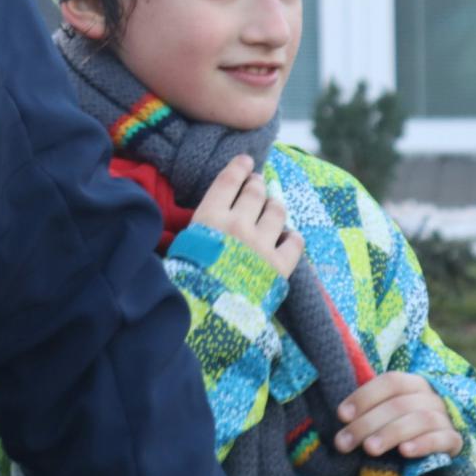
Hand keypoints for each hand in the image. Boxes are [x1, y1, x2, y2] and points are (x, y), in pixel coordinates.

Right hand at [189, 154, 302, 278]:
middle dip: (257, 184)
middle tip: (257, 182)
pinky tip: (287, 237)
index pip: (228, 180)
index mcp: (210, 216)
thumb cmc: (187, 279)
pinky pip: (294, 242)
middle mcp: (238, 224)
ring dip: (274, 206)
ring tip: (272, 207)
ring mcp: (261, 244)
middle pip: (255, 192)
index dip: (239, 167)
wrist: (207, 315)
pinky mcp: (279, 265)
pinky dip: (292, 236)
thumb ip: (196, 228)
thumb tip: (199, 220)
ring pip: (277, 210)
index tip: (246, 160)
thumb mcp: (181, 246)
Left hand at [335, 372, 462, 458]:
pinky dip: (422, 444)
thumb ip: (368, 411)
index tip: (341, 416)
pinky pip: (442, 439)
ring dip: (391, 433)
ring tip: (369, 449)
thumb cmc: (399, 427)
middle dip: (367, 423)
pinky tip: (404, 452)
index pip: (390, 382)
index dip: (364, 397)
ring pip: (420, 420)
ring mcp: (445, 418)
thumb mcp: (384, 414)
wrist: (435, 448)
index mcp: (412, 383)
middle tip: (344, 443)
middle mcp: (431, 397)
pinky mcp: (455, 441)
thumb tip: (341, 416)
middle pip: (399, 404)